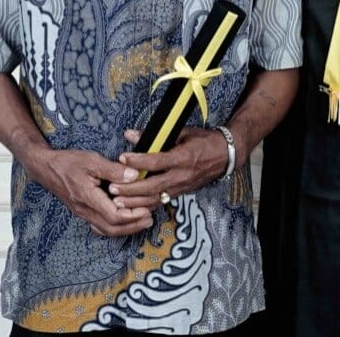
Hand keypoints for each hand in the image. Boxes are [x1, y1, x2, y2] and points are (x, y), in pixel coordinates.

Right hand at [24, 145, 152, 236]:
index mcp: (87, 197)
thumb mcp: (92, 160)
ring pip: (106, 229)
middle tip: (150, 219)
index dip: (132, 216)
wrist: (46, 168)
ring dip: (126, 228)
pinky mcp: (83, 212)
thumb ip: (114, 170)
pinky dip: (115, 226)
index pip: (113, 216)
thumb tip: (134, 175)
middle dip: (133, 226)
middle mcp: (85, 210)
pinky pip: (100, 226)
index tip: (147, 209)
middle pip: (111, 228)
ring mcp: (83, 213)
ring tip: (143, 220)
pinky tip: (125, 221)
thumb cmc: (68, 162)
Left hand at [109, 127, 230, 208]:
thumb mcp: (183, 133)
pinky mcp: (181, 193)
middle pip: (152, 186)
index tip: (122, 158)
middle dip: (130, 189)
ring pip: (155, 198)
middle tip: (112, 188)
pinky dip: (145, 206)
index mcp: (183, 157)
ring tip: (116, 202)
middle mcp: (182, 175)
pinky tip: (131, 207)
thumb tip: (130, 134)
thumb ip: (156, 136)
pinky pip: (161, 202)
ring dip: (134, 201)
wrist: (226, 156)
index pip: (156, 161)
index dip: (138, 161)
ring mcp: (181, 187)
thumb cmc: (205, 141)